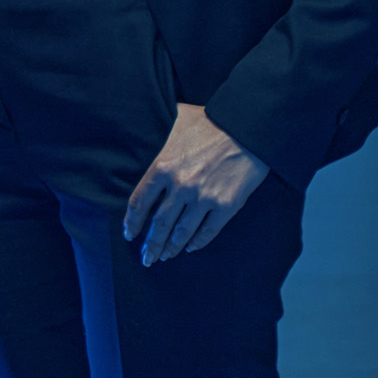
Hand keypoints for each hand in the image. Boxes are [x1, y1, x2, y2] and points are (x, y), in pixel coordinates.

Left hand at [123, 104, 267, 264]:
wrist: (247, 129)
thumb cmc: (211, 121)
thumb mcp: (176, 119)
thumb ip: (158, 129)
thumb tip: (142, 124)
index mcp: (162, 166)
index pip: (139, 202)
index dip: (132, 222)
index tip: (129, 234)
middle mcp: (180, 186)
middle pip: (159, 224)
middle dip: (150, 244)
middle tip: (145, 258)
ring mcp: (204, 198)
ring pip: (182, 232)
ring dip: (171, 248)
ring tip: (164, 257)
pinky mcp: (226, 206)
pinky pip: (208, 231)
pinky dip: (197, 243)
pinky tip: (190, 248)